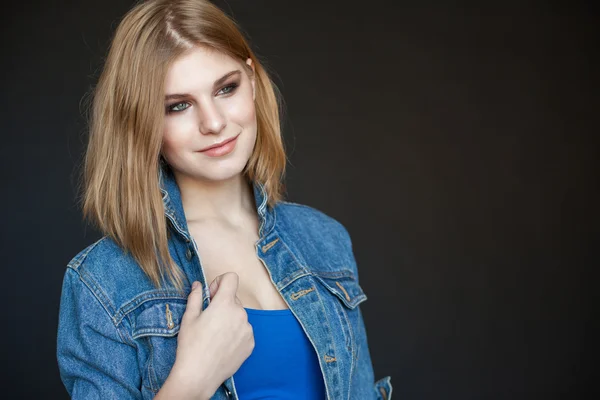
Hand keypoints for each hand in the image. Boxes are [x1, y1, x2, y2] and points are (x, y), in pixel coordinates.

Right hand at [170, 272, 253, 398]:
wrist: (199, 375)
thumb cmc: (191, 346)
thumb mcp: (189, 318)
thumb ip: (196, 297)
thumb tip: (198, 285)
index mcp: (225, 304)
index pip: (231, 278)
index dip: (220, 283)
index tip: (211, 295)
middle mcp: (241, 314)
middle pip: (234, 299)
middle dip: (222, 304)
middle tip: (209, 320)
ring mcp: (248, 329)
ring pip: (239, 316)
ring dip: (229, 319)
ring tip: (215, 336)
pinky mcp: (251, 343)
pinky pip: (244, 331)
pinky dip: (235, 334)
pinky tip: (222, 345)